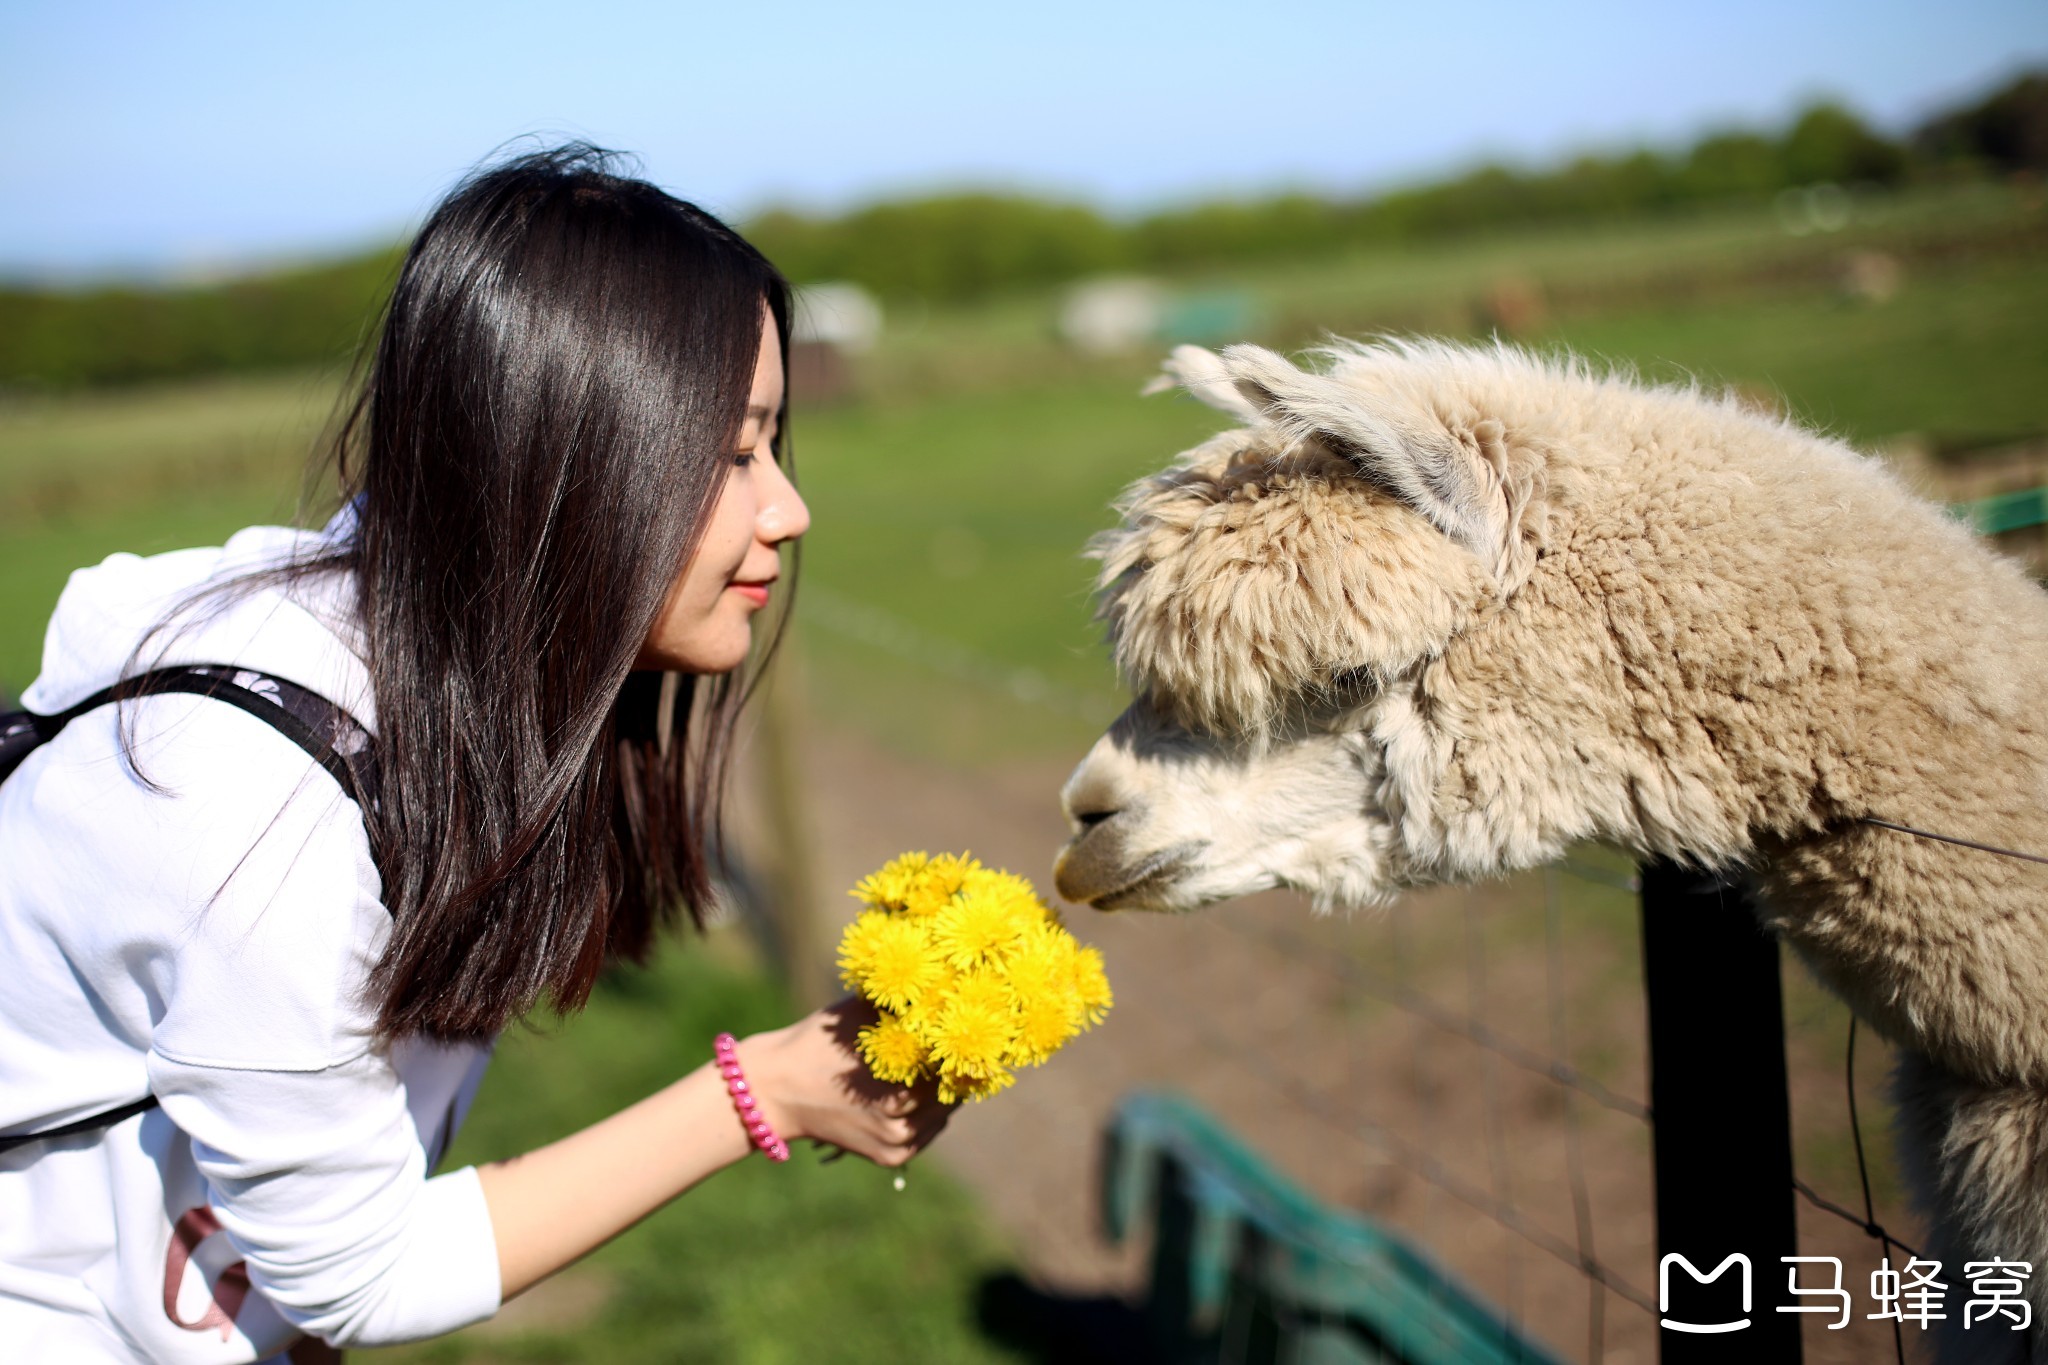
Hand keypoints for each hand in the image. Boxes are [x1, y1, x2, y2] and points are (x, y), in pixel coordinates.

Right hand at [732, 997, 952, 1166]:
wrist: (774, 1091)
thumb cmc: (816, 1044)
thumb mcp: (858, 1014)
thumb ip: (899, 1003)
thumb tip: (937, 982)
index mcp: (898, 1088)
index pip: (952, 1066)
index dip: (962, 1044)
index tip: (971, 1027)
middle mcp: (901, 1124)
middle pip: (951, 1092)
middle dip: (954, 1066)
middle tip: (964, 1042)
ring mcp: (896, 1145)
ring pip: (942, 1115)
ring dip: (944, 1091)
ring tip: (946, 1064)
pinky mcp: (889, 1158)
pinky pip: (926, 1133)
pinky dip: (930, 1114)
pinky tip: (927, 1090)